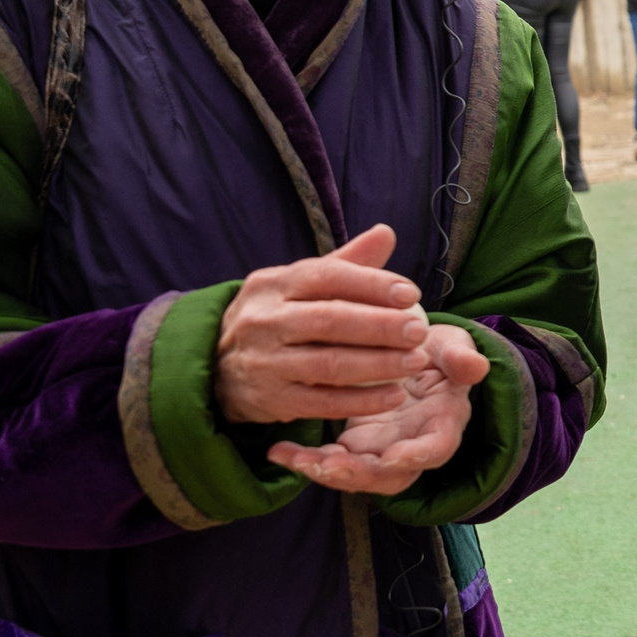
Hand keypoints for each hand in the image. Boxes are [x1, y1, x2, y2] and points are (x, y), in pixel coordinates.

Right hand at [215, 224, 435, 424]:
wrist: (217, 364)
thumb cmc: (278, 316)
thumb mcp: (299, 284)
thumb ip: (346, 263)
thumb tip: (386, 233)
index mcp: (273, 283)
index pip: (326, 276)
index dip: (371, 284)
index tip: (411, 294)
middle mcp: (264, 320)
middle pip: (329, 321)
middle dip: (380, 326)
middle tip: (419, 331)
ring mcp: (265, 362)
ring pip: (329, 364)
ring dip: (378, 365)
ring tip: (416, 361)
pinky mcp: (271, 399)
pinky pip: (323, 403)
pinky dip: (361, 401)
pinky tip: (395, 395)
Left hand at [268, 323, 490, 495]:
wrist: (413, 358)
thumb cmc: (437, 352)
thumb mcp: (452, 346)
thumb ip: (461, 355)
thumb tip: (475, 365)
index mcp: (442, 424)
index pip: (436, 450)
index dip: (417, 457)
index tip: (394, 456)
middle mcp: (411, 446)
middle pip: (389, 477)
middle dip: (357, 475)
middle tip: (328, 465)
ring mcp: (381, 449)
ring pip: (355, 475)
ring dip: (325, 471)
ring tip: (294, 458)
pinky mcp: (354, 445)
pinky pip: (330, 460)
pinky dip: (305, 459)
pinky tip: (278, 450)